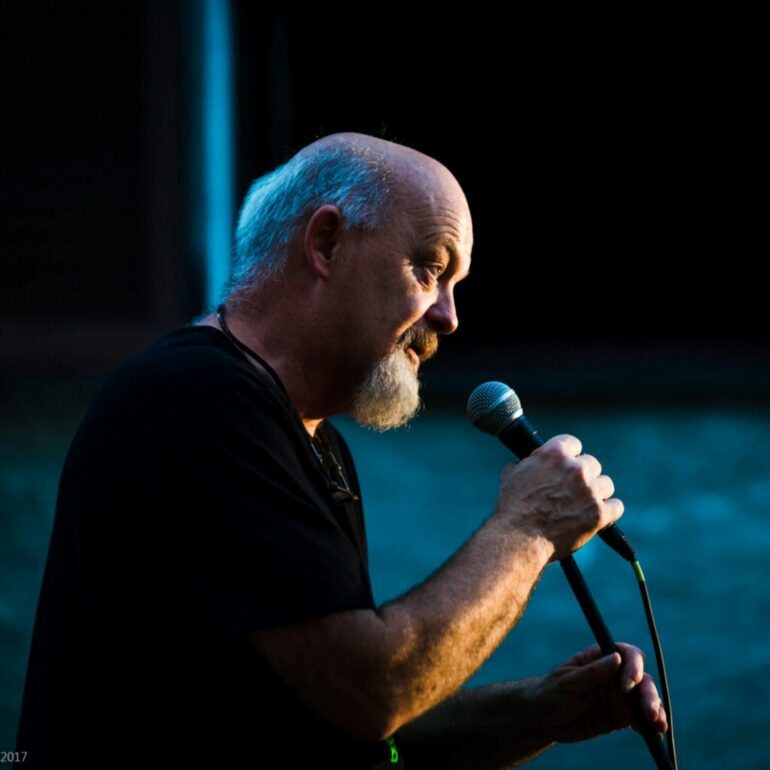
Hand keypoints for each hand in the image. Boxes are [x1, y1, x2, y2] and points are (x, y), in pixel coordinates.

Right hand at [493, 434, 623, 561]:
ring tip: (583, 504)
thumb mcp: (511, 475)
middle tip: (572, 489)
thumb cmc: (512, 508)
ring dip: (596, 492)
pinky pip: (616, 506)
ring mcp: (590, 491)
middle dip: (582, 476)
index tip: (566, 465)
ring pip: (606, 484)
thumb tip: (527, 462)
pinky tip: (598, 514)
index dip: (569, 455)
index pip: (573, 443)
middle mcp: (576, 469)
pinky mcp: (599, 514)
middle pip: (591, 464)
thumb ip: (526, 464)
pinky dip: (609, 511)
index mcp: (554, 454)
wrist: (518, 539)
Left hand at [525, 642, 667, 743]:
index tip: (629, 685)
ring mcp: (619, 696)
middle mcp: (614, 675)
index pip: (626, 654)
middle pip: (640, 679)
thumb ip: (592, 672)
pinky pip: (641, 720)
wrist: (544, 720)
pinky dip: (650, 726)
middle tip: (648, 713)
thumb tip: (616, 657)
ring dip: (655, 710)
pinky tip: (656, 734)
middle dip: (648, 694)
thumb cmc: (550, 693)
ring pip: (645, 699)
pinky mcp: (621, 716)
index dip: (633, 666)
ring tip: (658, 724)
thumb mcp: (567, 682)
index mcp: (599, 658)